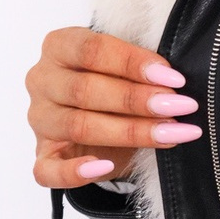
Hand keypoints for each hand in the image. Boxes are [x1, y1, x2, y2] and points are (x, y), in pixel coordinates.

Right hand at [27, 26, 200, 188]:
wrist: (104, 112)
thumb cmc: (117, 80)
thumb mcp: (126, 66)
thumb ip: (141, 68)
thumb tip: (174, 82)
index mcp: (59, 46)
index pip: (91, 50)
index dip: (134, 63)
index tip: (174, 78)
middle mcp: (42, 81)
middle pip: (85, 89)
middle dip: (138, 99)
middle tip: (180, 107)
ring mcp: (39, 120)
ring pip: (78, 126)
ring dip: (129, 131)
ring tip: (169, 133)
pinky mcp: (42, 156)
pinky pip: (48, 170)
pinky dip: (75, 172)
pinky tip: (105, 167)